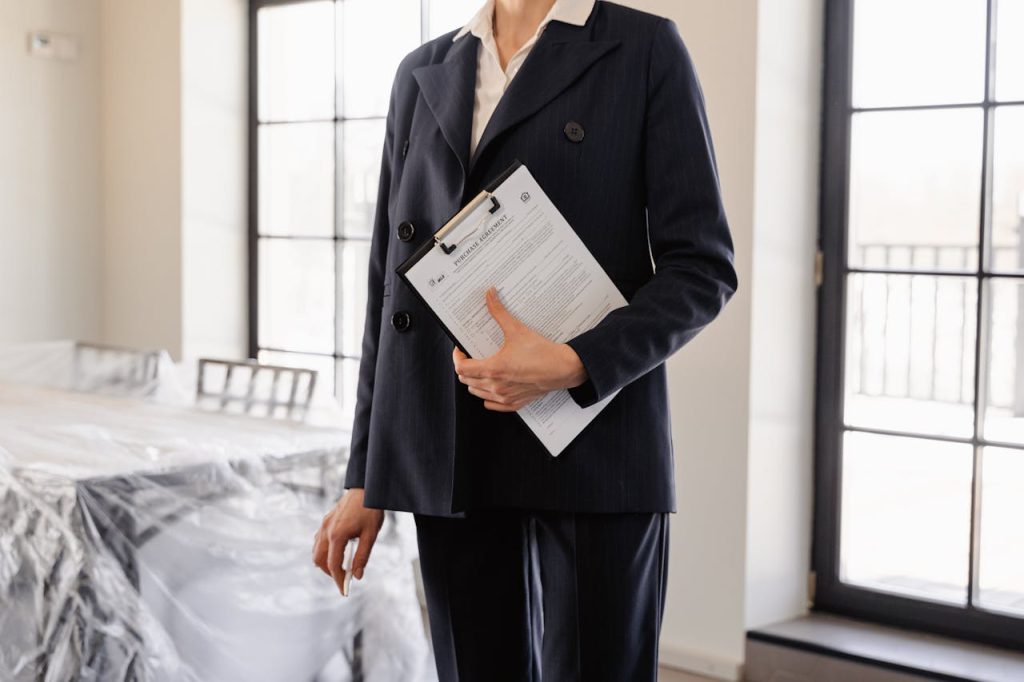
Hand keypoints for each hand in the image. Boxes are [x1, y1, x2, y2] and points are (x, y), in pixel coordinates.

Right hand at [312, 488, 383, 595]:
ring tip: (342, 566)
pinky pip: (318, 541)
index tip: (344, 591)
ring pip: (316, 551)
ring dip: (326, 562)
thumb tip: (357, 575)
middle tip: (344, 578)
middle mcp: (326, 530)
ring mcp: (324, 525)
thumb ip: (362, 556)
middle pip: (319, 560)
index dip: (338, 580)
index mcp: (337, 535)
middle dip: (330, 572)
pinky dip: (324, 551)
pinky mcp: (326, 521)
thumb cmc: (370, 510)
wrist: (367, 488)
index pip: (333, 564)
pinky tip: (338, 552)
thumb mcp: (370, 535)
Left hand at [452, 286, 588, 411]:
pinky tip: (494, 383)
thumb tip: (490, 294)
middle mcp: (496, 386)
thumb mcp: (517, 329)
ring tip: (482, 368)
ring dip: (475, 380)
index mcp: (493, 369)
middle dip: (466, 366)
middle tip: (472, 355)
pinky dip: (488, 395)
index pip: (461, 368)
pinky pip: (491, 403)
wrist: (563, 369)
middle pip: (466, 380)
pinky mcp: (513, 403)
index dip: (457, 357)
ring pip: (476, 392)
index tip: (461, 349)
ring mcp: (504, 397)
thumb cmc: (542, 352)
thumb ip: (499, 311)